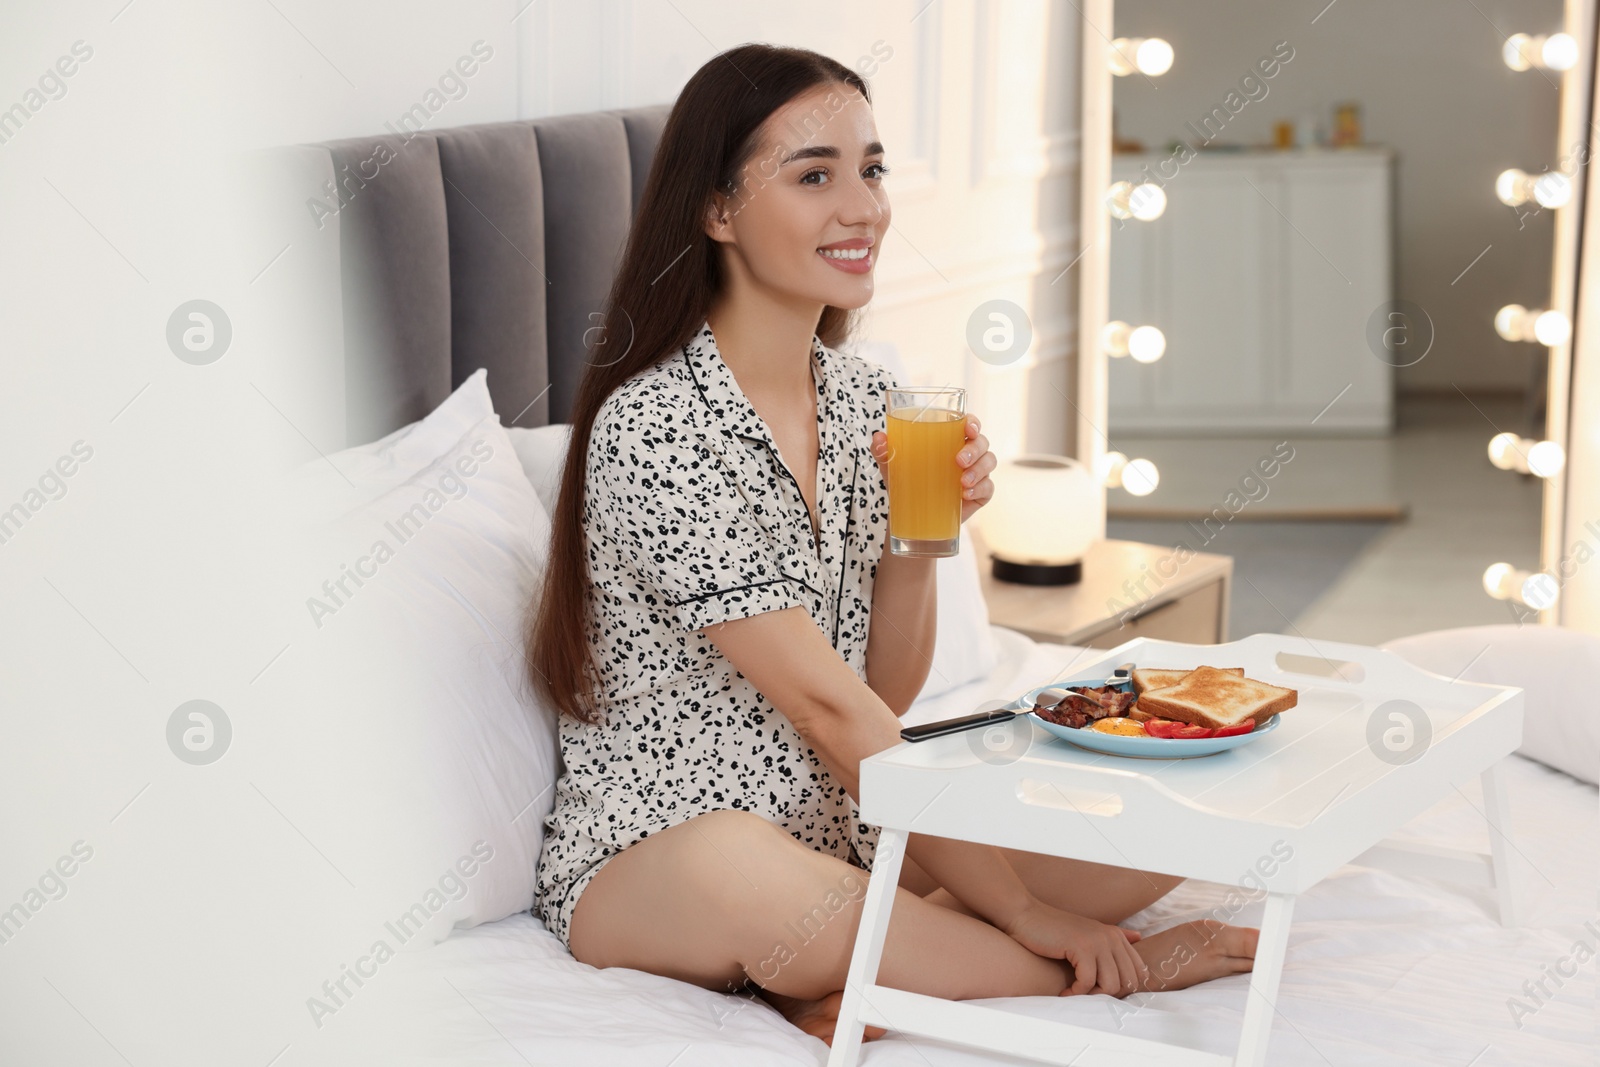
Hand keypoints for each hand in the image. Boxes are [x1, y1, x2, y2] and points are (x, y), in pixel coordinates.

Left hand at [870, 413, 995, 524]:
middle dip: (974, 449)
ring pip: (989, 462)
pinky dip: (980, 489)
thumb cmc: (906, 481)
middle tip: (958, 461)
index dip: (973, 422)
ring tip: (962, 482)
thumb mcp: (892, 466)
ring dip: (979, 470)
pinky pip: (988, 487)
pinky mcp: (980, 493)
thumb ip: (884, 451)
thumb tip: (878, 438)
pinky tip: (966, 495)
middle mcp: (968, 453)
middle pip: (982, 442)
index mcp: (950, 439)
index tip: (968, 428)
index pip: (969, 424)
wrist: (910, 515)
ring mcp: (977, 473)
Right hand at [1001, 899, 1147, 996]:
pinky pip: (1088, 982)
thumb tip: (1139, 937)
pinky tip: (1064, 992)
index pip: (1139, 973)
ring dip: (1091, 996)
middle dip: (1107, 996)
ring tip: (1074, 993)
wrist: (1025, 916)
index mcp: (1116, 936)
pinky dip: (1075, 993)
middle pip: (1127, 982)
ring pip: (1111, 985)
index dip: (1122, 989)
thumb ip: (1115, 936)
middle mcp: (1111, 937)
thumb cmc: (1053, 930)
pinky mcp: (1081, 947)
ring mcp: (1098, 941)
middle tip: (1087, 995)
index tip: (1100, 991)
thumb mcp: (1088, 932)